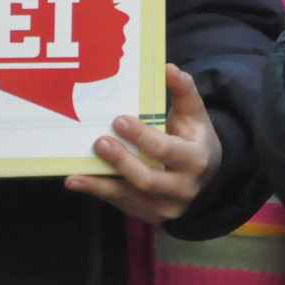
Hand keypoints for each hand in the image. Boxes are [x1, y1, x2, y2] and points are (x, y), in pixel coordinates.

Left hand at [69, 63, 223, 223]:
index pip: (166, 150)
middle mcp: (184, 188)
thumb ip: (183, 92)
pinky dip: (98, 192)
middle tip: (99, 142)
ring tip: (76, 174)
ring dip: (101, 185)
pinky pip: (121, 205)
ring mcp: (167, 207)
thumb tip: (168, 68)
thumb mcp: (196, 116)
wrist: (207, 178)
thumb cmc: (194, 139)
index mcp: (196, 159)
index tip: (119, 120)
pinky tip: (77, 181)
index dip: (142, 137)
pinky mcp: (151, 216)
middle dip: (121, 161)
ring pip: (130, 197)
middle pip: (147, 179)